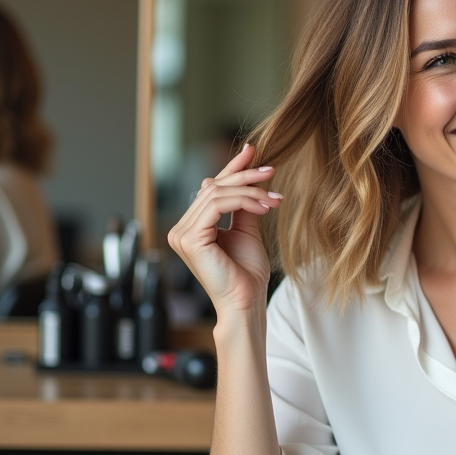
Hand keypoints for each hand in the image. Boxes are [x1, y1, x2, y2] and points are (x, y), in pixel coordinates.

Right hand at [167, 143, 280, 317]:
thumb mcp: (246, 231)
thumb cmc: (246, 274)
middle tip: (271, 170)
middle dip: (245, 176)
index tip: (253, 152)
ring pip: (217, 193)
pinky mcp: (190, 238)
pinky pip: (218, 205)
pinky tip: (263, 206)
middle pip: (213, 187)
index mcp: (192, 227)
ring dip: (250, 191)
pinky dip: (244, 201)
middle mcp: (181, 229)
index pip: (211, 189)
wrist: (246, 301)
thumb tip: (248, 178)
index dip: (231, 169)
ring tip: (273, 198)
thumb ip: (242, 206)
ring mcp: (182, 233)